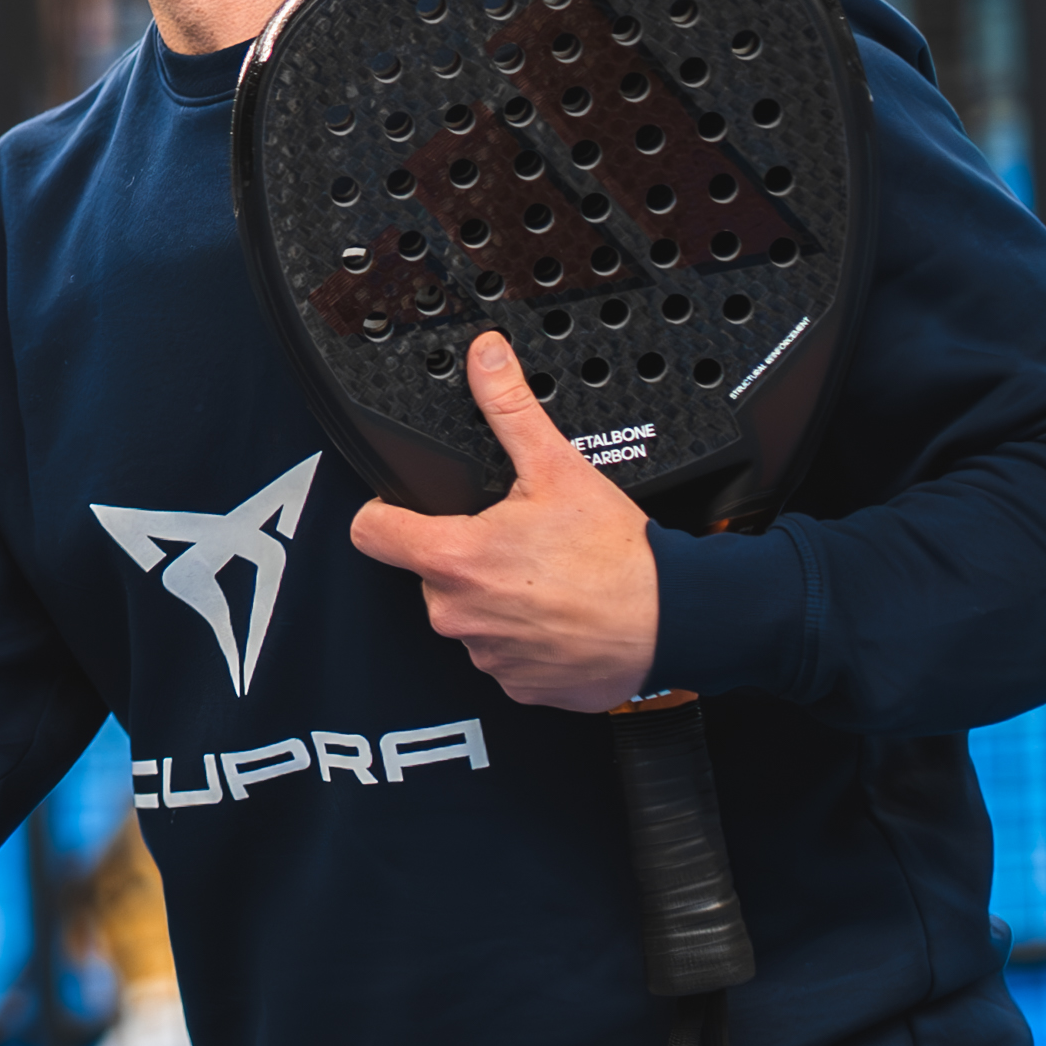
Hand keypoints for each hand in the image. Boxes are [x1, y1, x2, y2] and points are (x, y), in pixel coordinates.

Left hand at [344, 341, 666, 713]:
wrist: (673, 619)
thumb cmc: (618, 555)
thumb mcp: (557, 466)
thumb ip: (508, 408)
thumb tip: (485, 360)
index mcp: (455, 557)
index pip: (371, 532)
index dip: (383, 512)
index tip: (402, 509)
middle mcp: (458, 612)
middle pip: (429, 573)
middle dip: (462, 556)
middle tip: (514, 542)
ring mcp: (486, 654)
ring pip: (468, 614)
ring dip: (494, 598)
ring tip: (545, 578)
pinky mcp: (516, 684)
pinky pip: (502, 654)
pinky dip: (523, 636)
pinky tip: (558, 615)